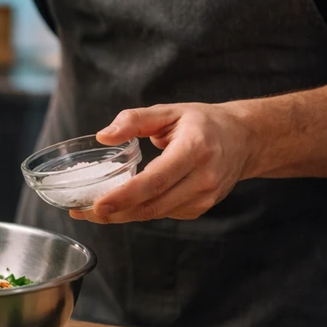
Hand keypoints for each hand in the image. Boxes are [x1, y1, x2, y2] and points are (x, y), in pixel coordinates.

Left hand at [70, 103, 256, 223]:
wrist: (244, 139)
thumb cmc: (202, 123)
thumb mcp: (168, 111)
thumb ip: (134, 120)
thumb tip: (103, 136)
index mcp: (194, 150)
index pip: (155, 181)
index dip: (124, 196)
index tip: (98, 205)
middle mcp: (203, 178)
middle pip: (152, 205)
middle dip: (115, 212)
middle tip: (82, 211)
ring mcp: (205, 197)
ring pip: (156, 214)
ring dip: (123, 215)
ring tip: (94, 210)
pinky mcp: (201, 208)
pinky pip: (164, 213)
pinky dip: (141, 211)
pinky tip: (123, 204)